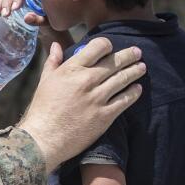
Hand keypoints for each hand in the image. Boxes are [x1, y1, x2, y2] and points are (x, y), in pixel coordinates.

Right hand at [18, 37, 146, 169]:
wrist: (45, 139)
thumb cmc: (42, 110)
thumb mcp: (44, 81)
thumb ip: (53, 62)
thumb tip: (57, 45)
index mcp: (72, 69)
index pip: (97, 47)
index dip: (107, 45)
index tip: (110, 48)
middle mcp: (87, 81)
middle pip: (114, 62)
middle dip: (129, 56)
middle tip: (137, 52)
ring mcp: (97, 98)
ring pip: (123, 79)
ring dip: (135, 71)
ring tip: (142, 67)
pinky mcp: (105, 115)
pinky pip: (125, 100)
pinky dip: (134, 93)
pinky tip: (138, 88)